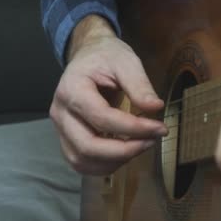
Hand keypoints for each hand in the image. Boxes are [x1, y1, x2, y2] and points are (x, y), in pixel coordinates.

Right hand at [50, 15, 166, 175]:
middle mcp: (60, 112)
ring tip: (141, 145)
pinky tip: (126, 152)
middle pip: (87, 146)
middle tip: (152, 141)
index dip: (133, 128)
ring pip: (82, 160)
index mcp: (71, 89)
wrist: (88, 56)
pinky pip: (82, 162)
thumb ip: (140, 84)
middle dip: (124, 150)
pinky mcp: (67, 139)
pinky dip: (105, 165)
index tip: (160, 128)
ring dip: (115, 161)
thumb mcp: (126, 61)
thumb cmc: (106, 56)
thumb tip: (155, 107)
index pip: (102, 118)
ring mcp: (60, 128)